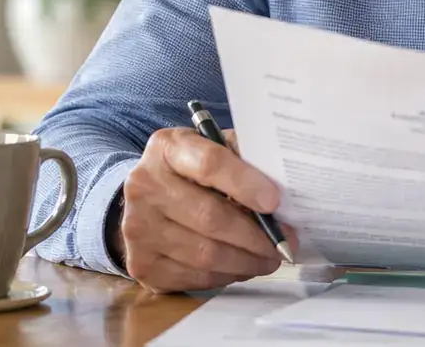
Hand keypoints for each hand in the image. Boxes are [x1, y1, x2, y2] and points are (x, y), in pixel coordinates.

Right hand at [114, 126, 285, 292]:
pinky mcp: (141, 263)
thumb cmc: (191, 171)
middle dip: (257, 235)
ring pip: (205, 254)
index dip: (246, 184)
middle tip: (285, 243)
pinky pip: (195, 277)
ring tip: (269, 258)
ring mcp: (138, 228)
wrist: (146, 198)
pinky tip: (241, 266)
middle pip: (210, 217)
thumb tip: (285, 186)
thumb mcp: (212, 149)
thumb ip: (243, 158)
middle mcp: (145, 186)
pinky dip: (226, 275)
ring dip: (246, 261)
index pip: (210, 164)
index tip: (274, 202)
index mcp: (168, 148)